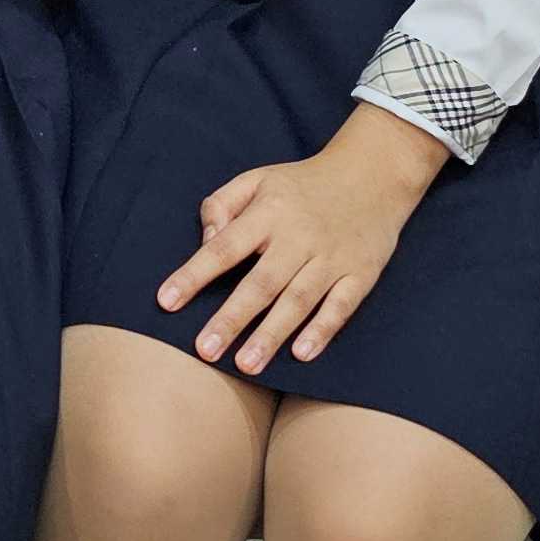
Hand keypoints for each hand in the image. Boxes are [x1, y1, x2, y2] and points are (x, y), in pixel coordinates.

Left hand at [159, 105, 452, 374]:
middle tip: (204, 350)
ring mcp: (332, 257)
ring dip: (272, 335)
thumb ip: (221, 206)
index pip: (224, 247)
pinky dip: (323, 330)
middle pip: (261, 283)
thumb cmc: (301, 185)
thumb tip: (205, 243)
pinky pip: (341, 306)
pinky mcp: (362, 273)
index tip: (166, 301)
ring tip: (245, 366)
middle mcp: (299, 236)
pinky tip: (301, 353)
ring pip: (298, 300)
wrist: (373, 174)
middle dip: (231, 318)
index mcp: (268, 211)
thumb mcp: (257, 179)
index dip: (194, 275)